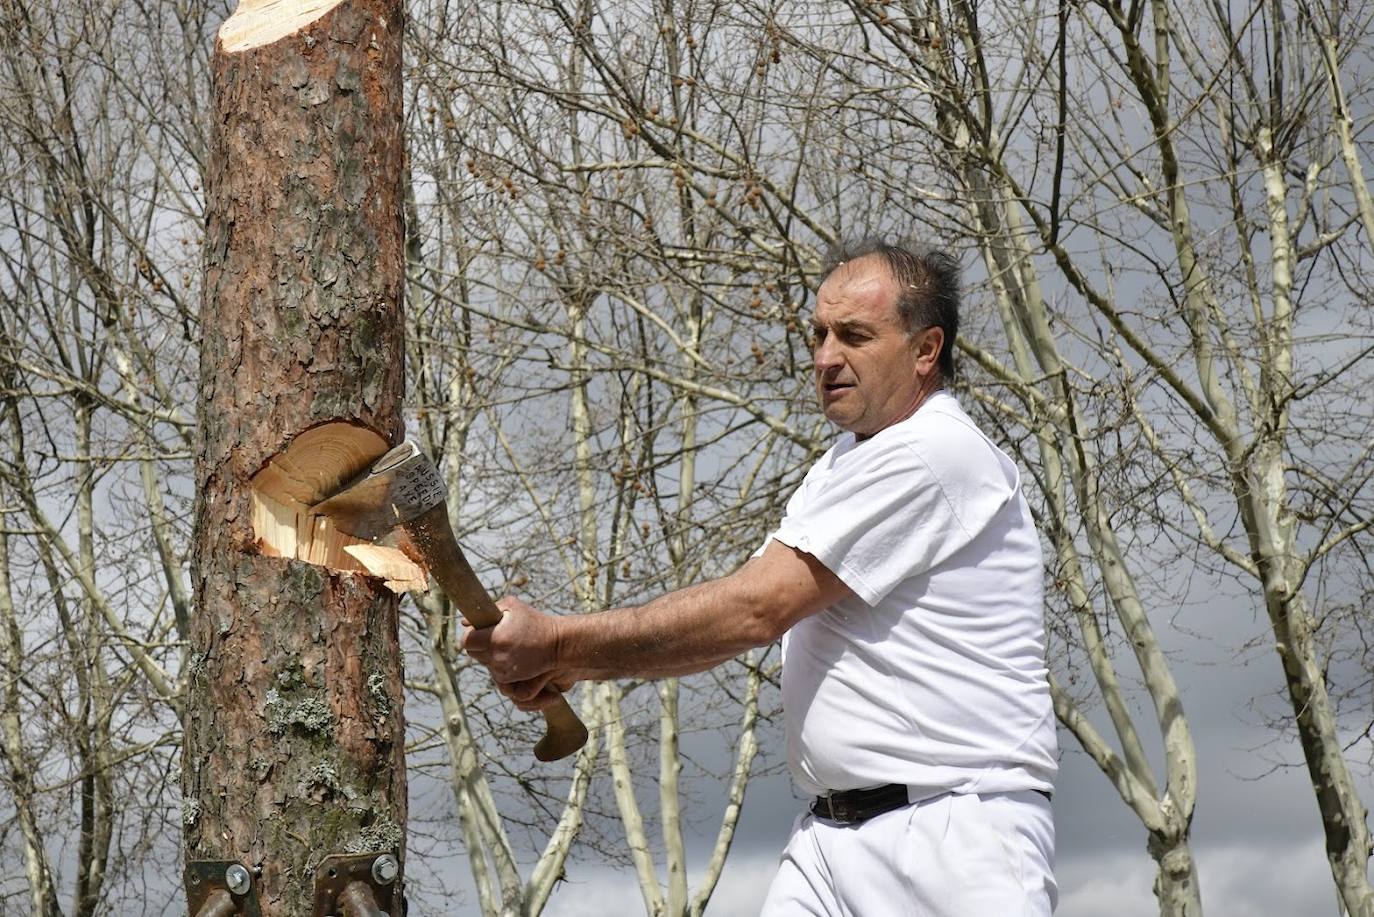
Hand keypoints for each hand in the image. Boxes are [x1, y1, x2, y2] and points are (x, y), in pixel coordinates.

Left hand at [462, 596, 575, 710]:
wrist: (557, 645)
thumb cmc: (535, 621)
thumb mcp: (514, 606)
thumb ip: (491, 609)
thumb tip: (466, 622)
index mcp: (496, 637)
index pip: (466, 641)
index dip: (469, 634)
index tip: (478, 629)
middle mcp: (497, 656)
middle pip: (472, 653)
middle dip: (478, 644)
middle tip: (491, 635)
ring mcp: (503, 669)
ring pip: (483, 662)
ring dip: (489, 653)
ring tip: (505, 643)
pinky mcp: (510, 678)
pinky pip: (494, 671)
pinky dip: (498, 663)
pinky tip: (511, 653)